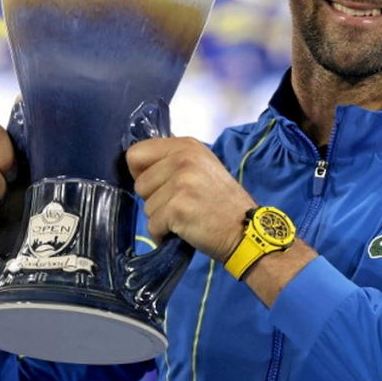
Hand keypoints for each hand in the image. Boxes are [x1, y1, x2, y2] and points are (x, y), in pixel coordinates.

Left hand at [125, 137, 255, 263]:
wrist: (245, 230)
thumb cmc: (221, 201)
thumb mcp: (201, 167)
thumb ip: (172, 161)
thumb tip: (137, 168)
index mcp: (187, 146)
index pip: (136, 154)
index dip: (142, 174)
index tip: (160, 185)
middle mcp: (183, 159)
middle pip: (139, 184)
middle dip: (154, 199)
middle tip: (181, 204)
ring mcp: (181, 183)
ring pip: (146, 207)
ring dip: (161, 218)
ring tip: (186, 217)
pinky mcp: (177, 209)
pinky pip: (153, 226)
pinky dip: (164, 234)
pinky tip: (184, 230)